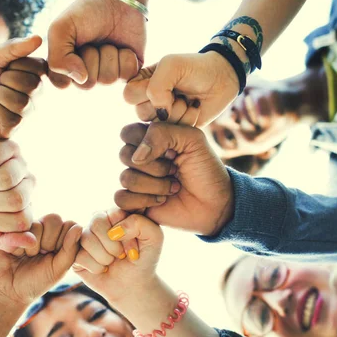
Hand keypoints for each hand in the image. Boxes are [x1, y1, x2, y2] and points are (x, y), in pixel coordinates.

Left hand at [0, 36, 45, 137]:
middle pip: (33, 87)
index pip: (40, 69)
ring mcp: (26, 115)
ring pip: (23, 104)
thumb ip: (17, 47)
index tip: (5, 67)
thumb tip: (39, 38)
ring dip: (0, 95)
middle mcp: (36, 97)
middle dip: (7, 80)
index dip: (18, 65)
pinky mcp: (12, 129)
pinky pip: (14, 120)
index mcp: (36, 77)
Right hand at [0, 214, 81, 305]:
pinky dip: (19, 244)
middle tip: (40, 256)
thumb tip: (79, 227)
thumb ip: (70, 249)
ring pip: (37, 225)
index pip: (70, 224)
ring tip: (26, 256)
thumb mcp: (58, 269)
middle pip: (54, 219)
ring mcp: (26, 227)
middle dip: (49, 242)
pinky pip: (19, 229)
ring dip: (33, 247)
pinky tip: (15, 253)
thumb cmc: (36, 282)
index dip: (64, 241)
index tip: (55, 257)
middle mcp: (43, 227)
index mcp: (58, 235)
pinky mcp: (9, 229)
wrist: (9, 292)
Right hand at [47, 0, 144, 84]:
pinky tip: (123, 47)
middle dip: (91, 57)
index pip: (62, 84)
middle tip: (92, 41)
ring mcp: (107, 76)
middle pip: (87, 84)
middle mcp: (85, 77)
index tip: (72, 43)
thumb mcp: (60, 29)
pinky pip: (127, 75)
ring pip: (107, 80)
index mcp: (65, 69)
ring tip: (108, 42)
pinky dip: (126, 57)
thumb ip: (57, 58)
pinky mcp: (128, 72)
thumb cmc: (85, 13)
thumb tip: (82, 80)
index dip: (68, 63)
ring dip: (109, 54)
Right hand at [73, 209, 162, 303]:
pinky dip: (96, 267)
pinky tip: (102, 269)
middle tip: (121, 255)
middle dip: (113, 246)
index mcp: (115, 213)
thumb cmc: (144, 259)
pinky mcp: (75, 253)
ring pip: (87, 240)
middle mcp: (98, 221)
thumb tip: (114, 230)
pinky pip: (80, 256)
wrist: (133, 285)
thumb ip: (141, 223)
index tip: (135, 248)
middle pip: (96, 223)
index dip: (126, 233)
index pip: (114, 213)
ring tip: (112, 262)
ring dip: (105, 258)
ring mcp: (84, 236)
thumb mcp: (154, 238)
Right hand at [115, 122, 233, 235]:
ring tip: (173, 187)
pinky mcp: (134, 203)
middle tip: (175, 170)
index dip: (144, 141)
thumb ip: (161, 133)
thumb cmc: (206, 169)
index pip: (127, 133)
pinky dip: (143, 200)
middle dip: (155, 166)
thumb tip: (136, 156)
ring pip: (126, 178)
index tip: (170, 150)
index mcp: (151, 139)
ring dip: (155, 185)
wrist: (216, 203)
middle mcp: (140, 159)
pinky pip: (121, 198)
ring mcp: (136, 181)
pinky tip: (161, 200)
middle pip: (124, 155)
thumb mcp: (192, 139)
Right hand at [124, 64, 200, 125]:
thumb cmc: (194, 68)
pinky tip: (193, 108)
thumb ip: (155, 87)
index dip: (148, 91)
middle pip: (141, 113)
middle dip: (166, 102)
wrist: (221, 79)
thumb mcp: (171, 65)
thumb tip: (159, 115)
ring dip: (178, 111)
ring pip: (157, 125)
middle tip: (179, 92)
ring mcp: (160, 116)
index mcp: (140, 83)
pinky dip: (188, 119)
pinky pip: (174, 132)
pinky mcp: (174, 128)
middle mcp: (146, 101)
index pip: (129, 95)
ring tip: (187, 99)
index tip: (167, 81)